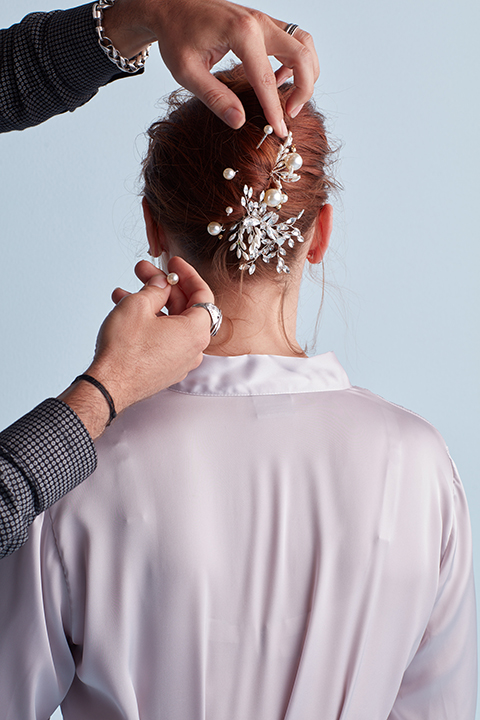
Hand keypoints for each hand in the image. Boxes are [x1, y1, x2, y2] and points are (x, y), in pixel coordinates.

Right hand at [59, 258, 212, 437]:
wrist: (108, 388)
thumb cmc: (124, 350)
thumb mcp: (138, 305)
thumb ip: (155, 289)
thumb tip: (161, 284)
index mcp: (196, 331)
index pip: (202, 294)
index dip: (187, 274)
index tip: (172, 263)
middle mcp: (194, 349)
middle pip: (185, 308)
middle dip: (163, 287)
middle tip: (142, 272)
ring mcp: (180, 361)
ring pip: (171, 323)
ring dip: (151, 304)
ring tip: (124, 292)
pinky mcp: (166, 370)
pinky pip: (164, 340)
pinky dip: (150, 323)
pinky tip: (125, 313)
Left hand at [102, 0, 318, 135]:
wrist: (170, 6)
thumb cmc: (176, 35)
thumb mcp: (188, 72)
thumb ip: (215, 98)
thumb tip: (239, 122)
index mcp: (241, 33)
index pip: (267, 79)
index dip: (276, 110)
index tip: (281, 132)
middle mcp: (259, 22)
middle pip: (301, 55)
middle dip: (303, 89)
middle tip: (289, 113)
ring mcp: (264, 20)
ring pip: (304, 43)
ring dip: (306, 72)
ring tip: (289, 98)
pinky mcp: (263, 23)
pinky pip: (294, 39)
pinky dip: (296, 61)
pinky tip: (278, 80)